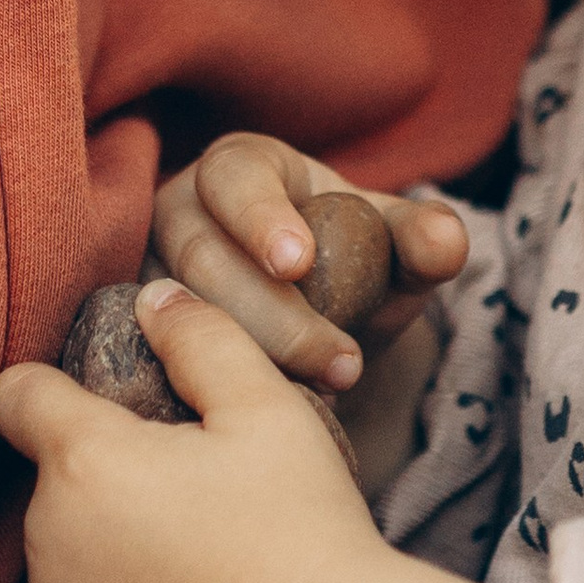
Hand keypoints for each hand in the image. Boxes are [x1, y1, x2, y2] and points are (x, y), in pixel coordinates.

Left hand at [0, 286, 537, 582]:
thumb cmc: (303, 531)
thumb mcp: (270, 411)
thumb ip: (202, 339)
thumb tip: (152, 297)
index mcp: (85, 460)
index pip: (19, 395)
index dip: (50, 390)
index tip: (95, 406)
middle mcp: (46, 539)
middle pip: (56, 488)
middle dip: (106, 485)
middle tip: (195, 503)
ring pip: (66, 567)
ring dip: (109, 561)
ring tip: (200, 575)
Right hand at [151, 131, 469, 396]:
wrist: (319, 320)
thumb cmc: (353, 262)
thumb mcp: (394, 247)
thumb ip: (424, 237)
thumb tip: (446, 239)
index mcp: (241, 169)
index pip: (234, 178)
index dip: (260, 218)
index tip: (297, 262)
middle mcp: (181, 215)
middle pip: (201, 259)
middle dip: (273, 315)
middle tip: (342, 362)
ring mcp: (150, 276)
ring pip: (174, 317)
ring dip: (251, 359)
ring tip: (325, 391)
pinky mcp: (138, 335)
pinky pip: (156, 363)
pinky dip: (208, 388)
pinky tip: (264, 413)